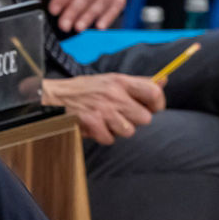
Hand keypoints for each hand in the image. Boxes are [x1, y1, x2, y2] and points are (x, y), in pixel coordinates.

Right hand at [40, 74, 164, 144]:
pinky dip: (103, 136)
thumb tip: (163, 81)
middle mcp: (114, 94)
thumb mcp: (111, 80)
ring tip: (105, 120)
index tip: (152, 107)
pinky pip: (110, 139)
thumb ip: (137, 82)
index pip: (154, 92)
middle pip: (145, 118)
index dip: (158, 103)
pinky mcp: (92, 123)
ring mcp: (103, 110)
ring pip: (129, 131)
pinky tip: (95, 126)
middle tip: (121, 115)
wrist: (54, 96)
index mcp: (120, 81)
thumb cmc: (86, 89)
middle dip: (134, 120)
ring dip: (118, 129)